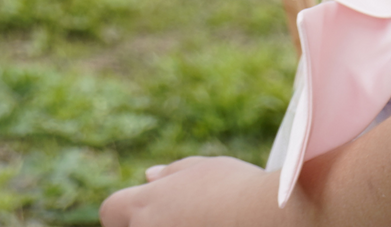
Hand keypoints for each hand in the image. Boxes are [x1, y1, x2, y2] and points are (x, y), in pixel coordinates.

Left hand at [100, 157, 276, 226]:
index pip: (111, 212)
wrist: (279, 223)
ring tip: (210, 224)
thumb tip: (148, 176)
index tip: (149, 214)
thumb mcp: (206, 170)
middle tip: (186, 221)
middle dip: (150, 226)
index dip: (125, 213)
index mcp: (147, 205)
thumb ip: (172, 174)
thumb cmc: (242, 191)